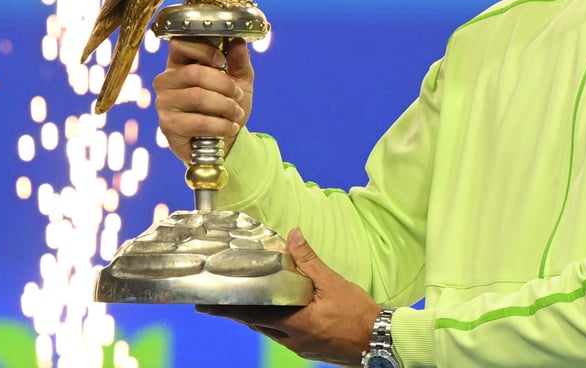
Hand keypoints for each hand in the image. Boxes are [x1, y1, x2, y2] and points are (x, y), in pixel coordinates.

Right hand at [153, 37, 253, 161]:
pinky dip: (222, 125)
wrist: (225, 140)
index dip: (203, 49)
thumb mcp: (239, 81)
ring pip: (198, 97)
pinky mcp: (168, 126)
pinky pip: (199, 122)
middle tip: (237, 95)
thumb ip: (239, 61)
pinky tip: (230, 127)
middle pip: (195, 73)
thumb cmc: (227, 105)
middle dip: (225, 85)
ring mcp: (164, 103)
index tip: (222, 61)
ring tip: (236, 113)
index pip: (180, 43)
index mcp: (180, 63)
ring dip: (226, 106)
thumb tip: (238, 41)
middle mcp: (166, 81)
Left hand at [198, 228, 381, 365]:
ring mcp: (300, 346)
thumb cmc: (358, 314)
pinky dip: (274, 323)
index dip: (228, 309)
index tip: (206, 305)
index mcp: (295, 322)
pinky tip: (278, 313)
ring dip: (255, 318)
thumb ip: (310, 261)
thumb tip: (293, 236)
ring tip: (243, 304)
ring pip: (269, 331)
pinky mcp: (308, 349)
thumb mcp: (334, 283)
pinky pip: (283, 335)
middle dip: (236, 313)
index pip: (253, 314)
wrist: (379, 341)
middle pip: (257, 324)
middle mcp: (292, 338)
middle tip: (216, 303)